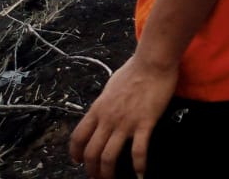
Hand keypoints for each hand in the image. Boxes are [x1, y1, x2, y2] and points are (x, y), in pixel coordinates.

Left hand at [69, 53, 177, 178]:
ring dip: (108, 173)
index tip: (78, 162)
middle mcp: (107, 119)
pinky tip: (141, 174)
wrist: (153, 62)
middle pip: (91, 153)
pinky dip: (139, 166)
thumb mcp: (111, 85)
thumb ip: (105, 102)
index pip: (78, 137)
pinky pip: (138, 151)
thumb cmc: (135, 69)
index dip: (75, 153)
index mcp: (98, 109)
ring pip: (109, 157)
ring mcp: (125, 122)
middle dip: (92, 170)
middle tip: (97, 177)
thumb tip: (103, 109)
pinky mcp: (144, 123)